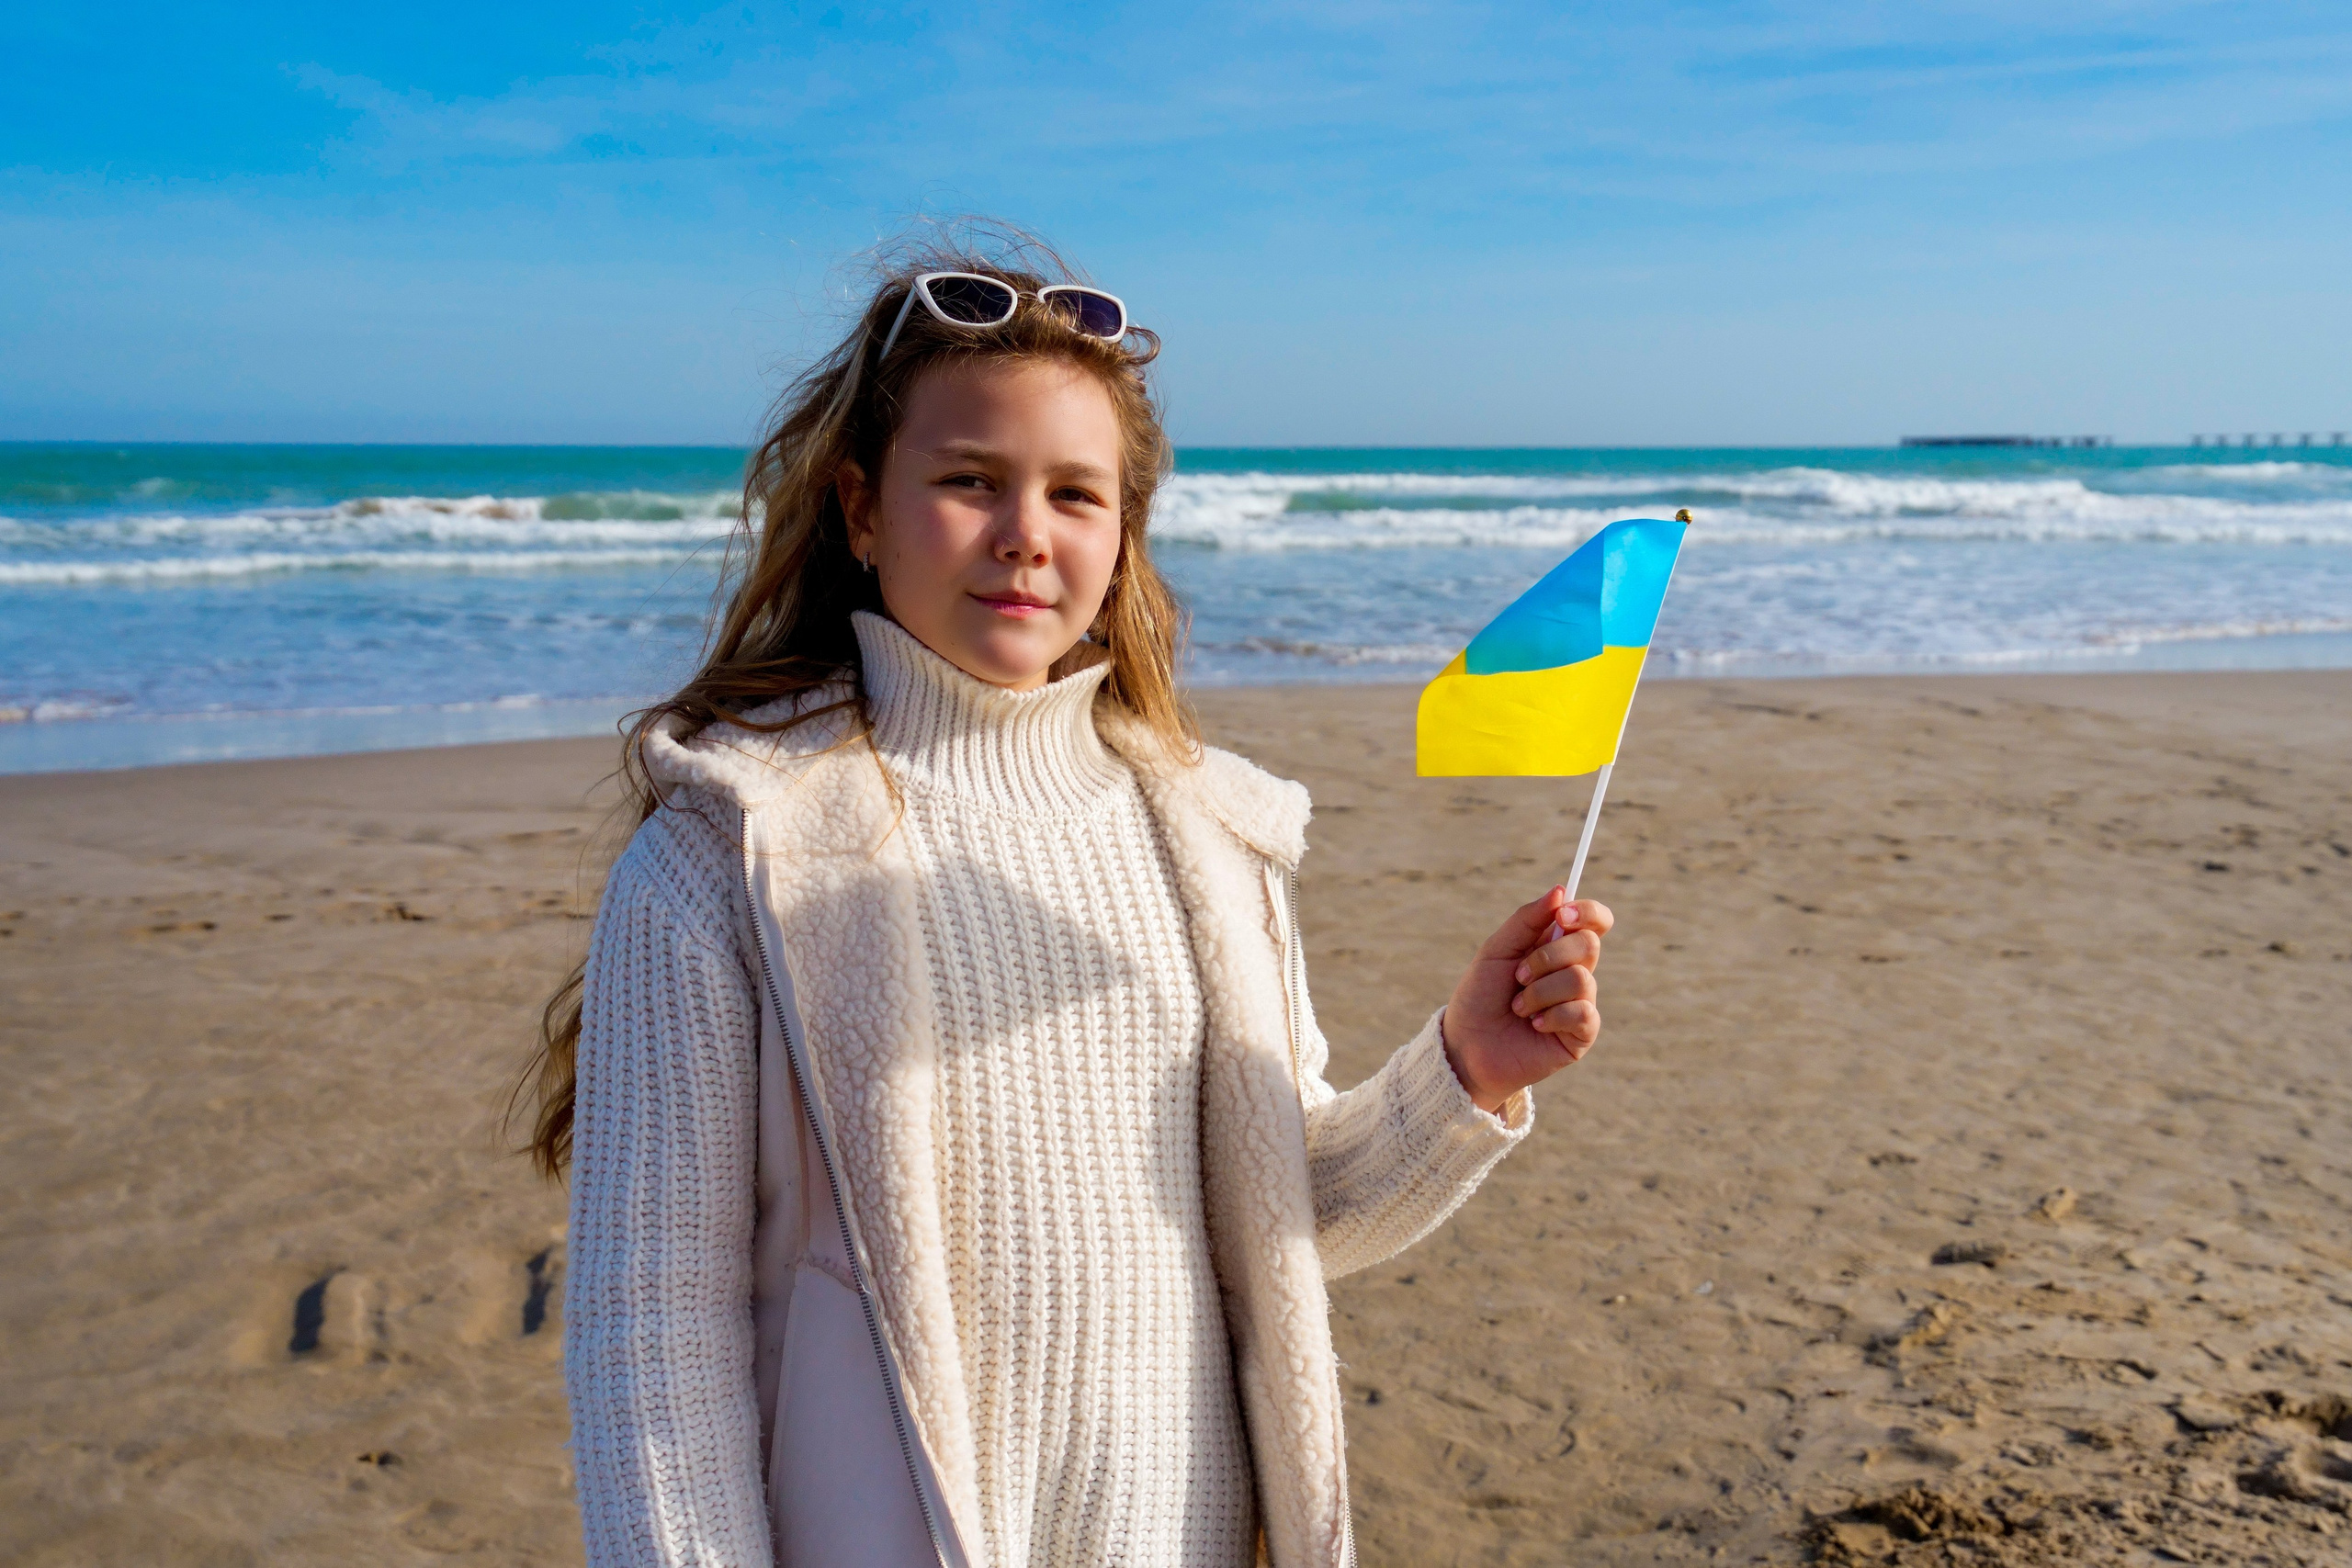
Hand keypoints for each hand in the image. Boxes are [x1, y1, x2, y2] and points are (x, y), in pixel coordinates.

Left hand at [1441, 886, 1614, 1113]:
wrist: (1466, 1045)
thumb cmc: (1480, 996)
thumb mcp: (1497, 950)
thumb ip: (1526, 920)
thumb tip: (1560, 890)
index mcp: (1557, 948)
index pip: (1594, 921)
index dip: (1586, 912)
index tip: (1561, 914)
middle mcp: (1574, 972)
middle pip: (1589, 944)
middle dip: (1547, 957)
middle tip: (1518, 976)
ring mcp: (1580, 1004)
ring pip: (1581, 979)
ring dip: (1540, 991)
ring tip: (1518, 1007)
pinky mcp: (1581, 1035)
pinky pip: (1583, 1012)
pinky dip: (1552, 1015)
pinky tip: (1535, 1025)